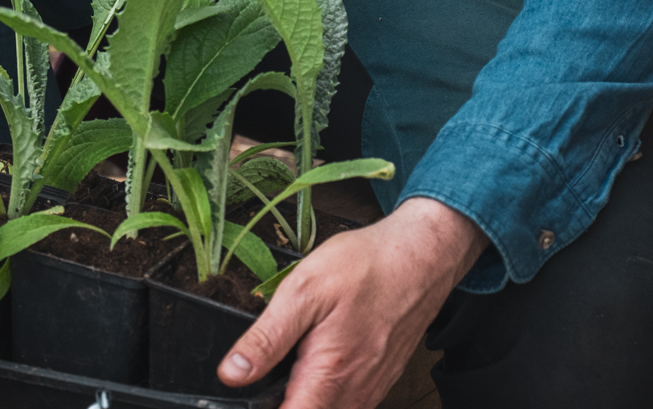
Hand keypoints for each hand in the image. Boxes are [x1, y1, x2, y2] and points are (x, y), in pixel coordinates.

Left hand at [219, 197, 487, 408]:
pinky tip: (317, 360)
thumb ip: (267, 338)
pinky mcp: (381, 380)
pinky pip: (349, 401)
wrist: (419, 258)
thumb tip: (232, 374)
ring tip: (291, 362)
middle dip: (284, 399)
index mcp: (330, 375)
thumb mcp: (302, 292)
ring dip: (306, 395)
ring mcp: (371, 388)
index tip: (247, 395)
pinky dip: (327, 390)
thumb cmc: (365, 267)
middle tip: (266, 370)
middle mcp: (355, 392)